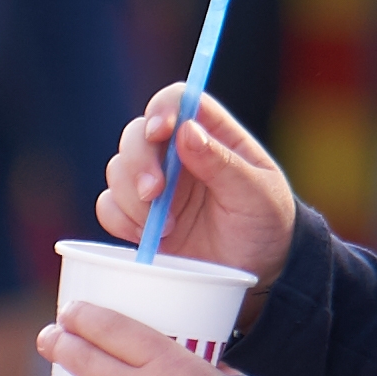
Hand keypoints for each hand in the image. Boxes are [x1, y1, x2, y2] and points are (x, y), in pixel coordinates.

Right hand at [96, 82, 298, 279]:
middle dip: (139, 161)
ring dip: (130, 196)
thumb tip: (186, 131)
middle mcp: (178, 154)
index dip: (163, 109)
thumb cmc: (267, 224)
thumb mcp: (258, 194)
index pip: (179, 102)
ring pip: (117, 169)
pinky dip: (119, 220)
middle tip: (154, 192)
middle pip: (137, 134)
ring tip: (166, 228)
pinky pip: (109, 207)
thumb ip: (223, 162)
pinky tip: (148, 238)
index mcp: (211, 135)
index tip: (160, 130)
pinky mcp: (139, 218)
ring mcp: (156, 186)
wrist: (259, 273)